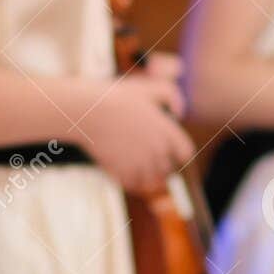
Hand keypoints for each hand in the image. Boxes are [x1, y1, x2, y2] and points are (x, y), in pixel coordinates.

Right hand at [76, 75, 194, 194]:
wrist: (87, 111)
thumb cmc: (116, 97)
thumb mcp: (147, 88)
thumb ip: (170, 95)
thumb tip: (179, 113)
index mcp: (167, 132)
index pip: (185, 153)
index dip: (179, 154)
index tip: (170, 153)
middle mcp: (158, 151)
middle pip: (168, 169)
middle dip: (161, 166)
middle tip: (149, 159)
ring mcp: (141, 164)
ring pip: (151, 180)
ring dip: (146, 176)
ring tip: (137, 167)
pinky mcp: (123, 173)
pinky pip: (133, 185)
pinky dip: (131, 181)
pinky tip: (124, 171)